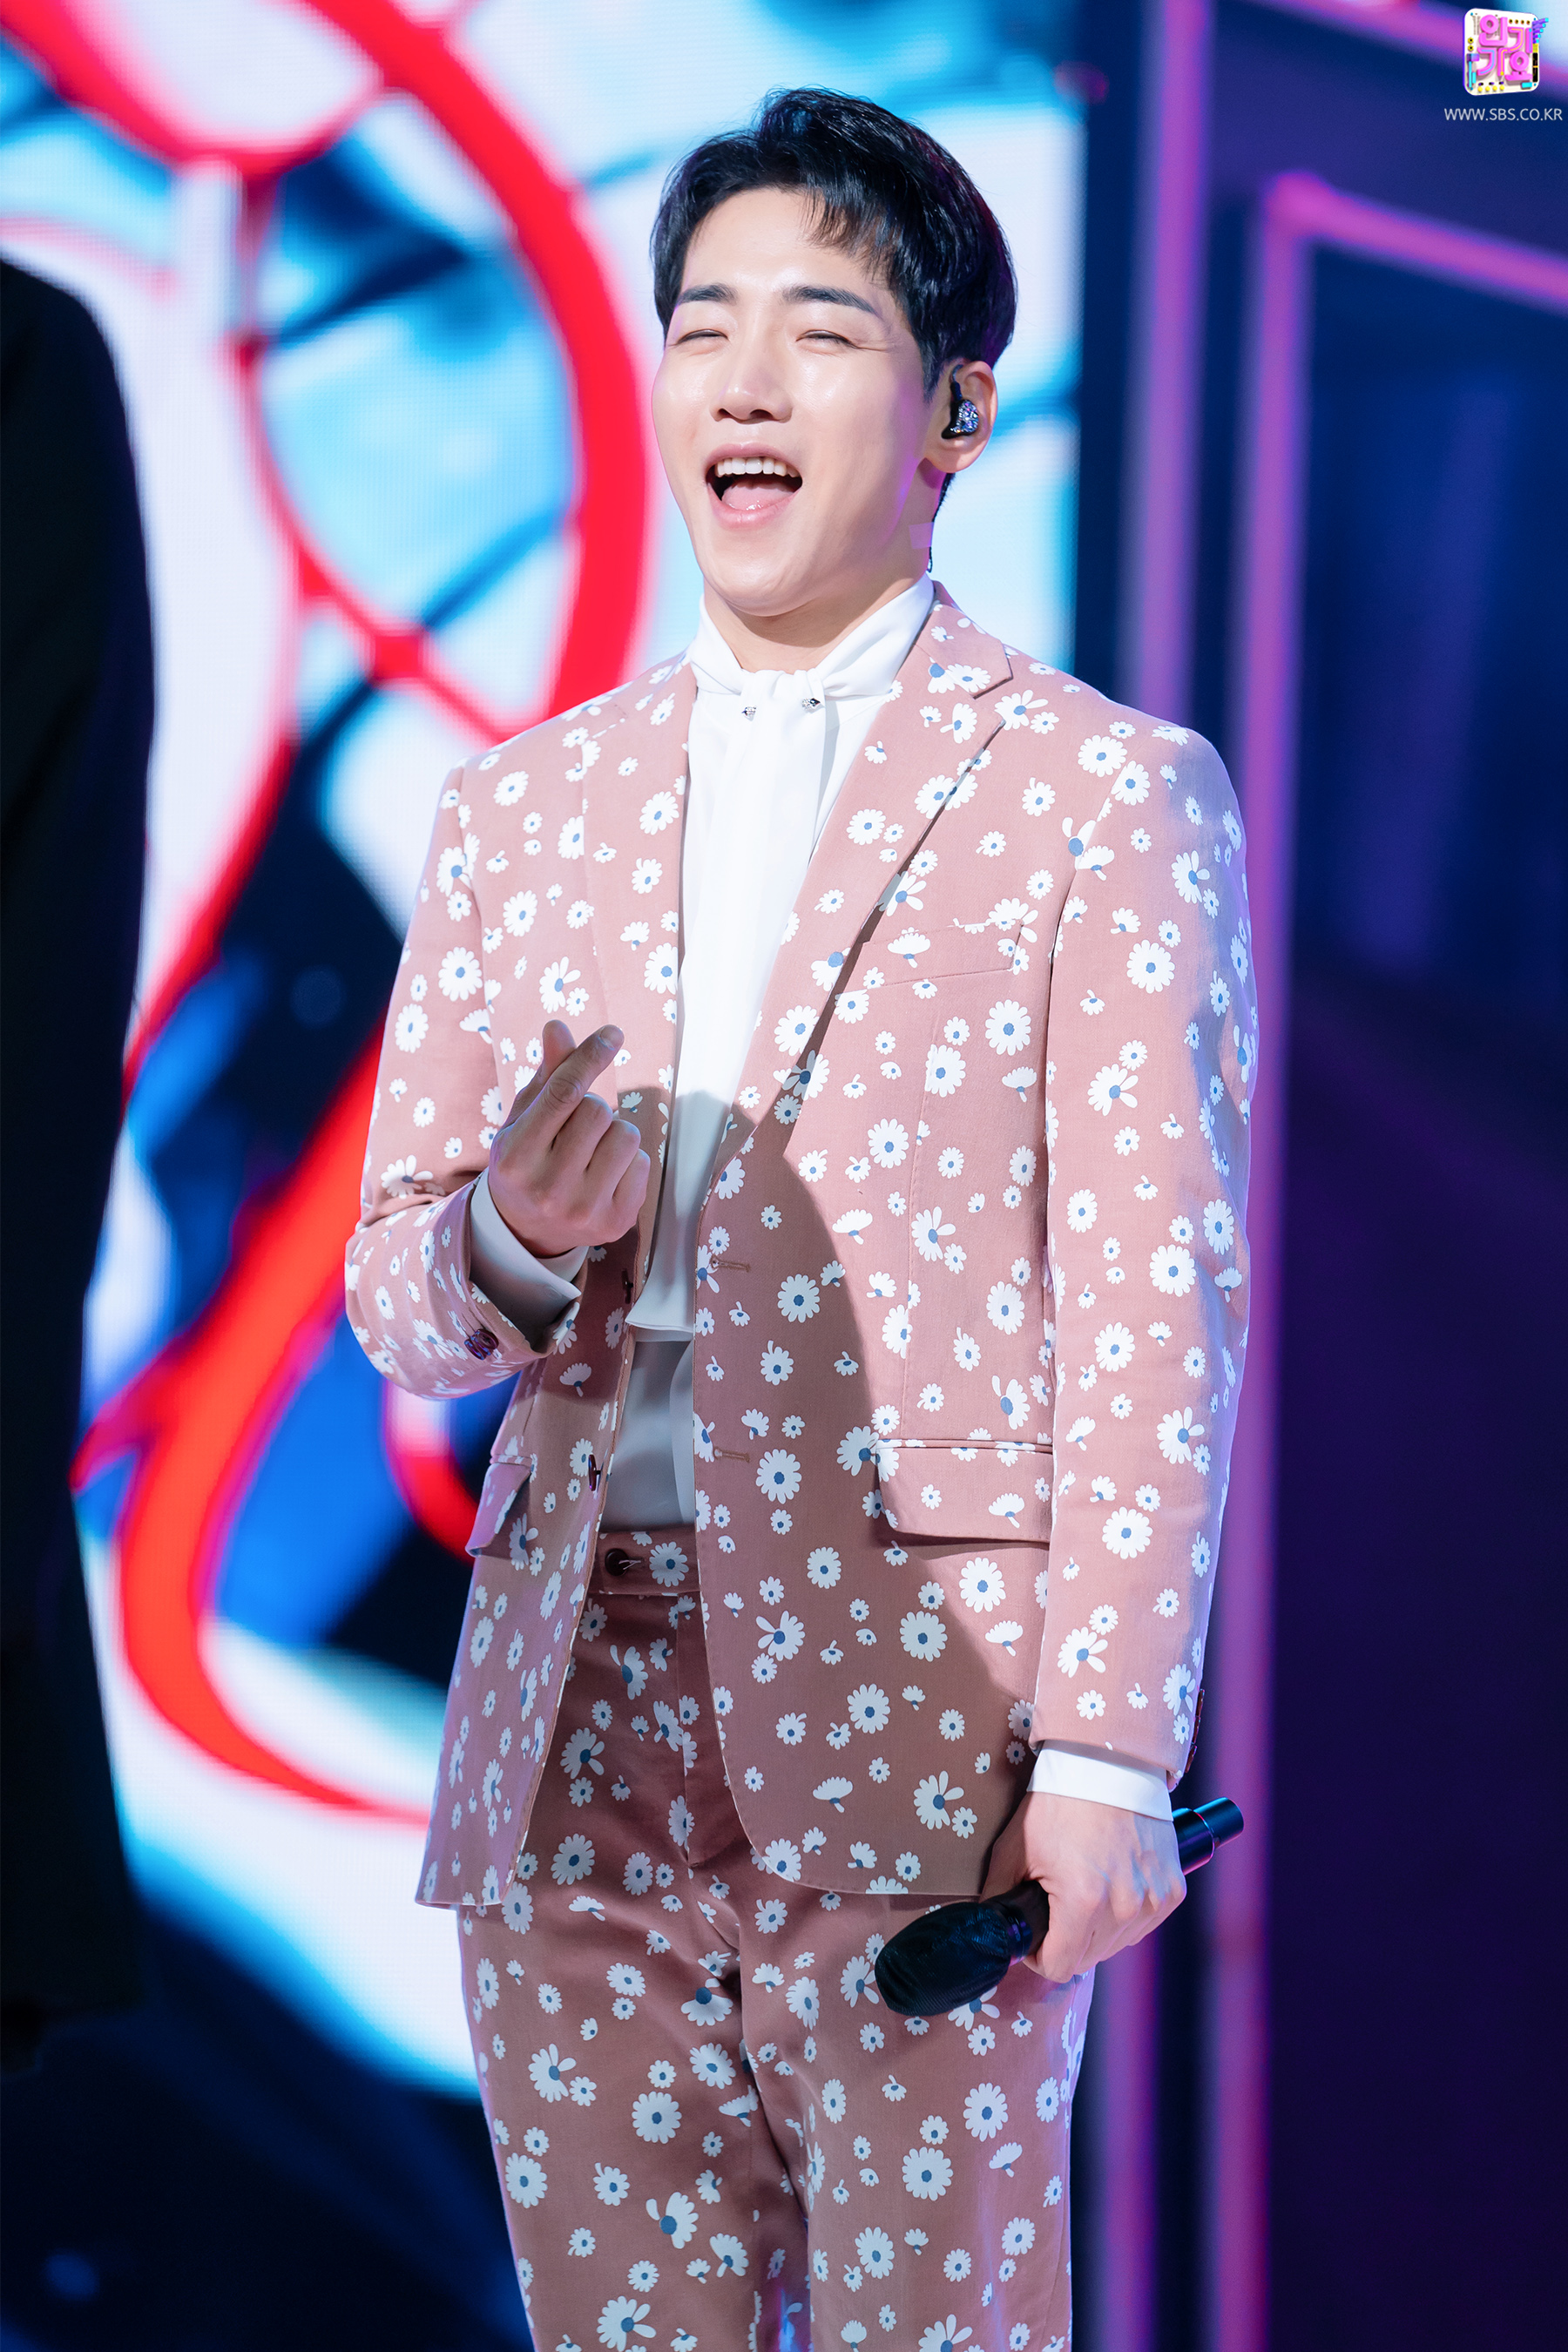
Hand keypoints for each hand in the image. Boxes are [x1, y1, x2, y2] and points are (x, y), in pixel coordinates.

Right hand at [487, 1019, 650, 1258]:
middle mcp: (547, 1187)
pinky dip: (629, 1160)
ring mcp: (582, 1209)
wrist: (529, 1231)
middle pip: (597, 1111)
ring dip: (614, 1132)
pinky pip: (643, 1164)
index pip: (563, 1093)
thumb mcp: (524, 1119)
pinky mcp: (615, 1224)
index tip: (613, 1032)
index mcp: (515, 1157)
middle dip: (592, 1107)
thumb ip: (546, 1076)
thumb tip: (557, 1026)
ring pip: (626, 1135)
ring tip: (592, 1150)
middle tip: (576, 1128)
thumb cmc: (528, 1160)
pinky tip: (605, 1175)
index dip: (590, 1056)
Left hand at [980, 1790, 1183, 1981]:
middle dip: (1067, 1940)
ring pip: (1117, 1944)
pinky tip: (1112, 1885)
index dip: (1039, 1955)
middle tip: (1056, 1904)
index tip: (1035, 1933)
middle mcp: (1124, 1906)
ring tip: (1086, 1890)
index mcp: (1083, 1901)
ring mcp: (1153, 1899)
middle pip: (1088, 1958)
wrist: (1108, 1763)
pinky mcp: (1173, 1890)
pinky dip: (1126, 1915)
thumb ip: (997, 1898)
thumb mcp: (1014, 1849)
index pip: (1059, 1967)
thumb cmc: (1058, 1804)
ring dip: (1098, 1930)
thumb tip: (989, 1932)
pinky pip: (1143, 1925)